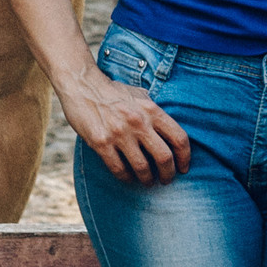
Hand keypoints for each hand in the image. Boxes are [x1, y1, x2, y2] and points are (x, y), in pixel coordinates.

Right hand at [58, 73, 191, 185]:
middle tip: (166, 180)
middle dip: (168, 174)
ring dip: (147, 179)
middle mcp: (138, 122)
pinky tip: (127, 177)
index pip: (179, 138)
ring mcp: (119, 134)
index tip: (183, 168)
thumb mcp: (139, 95)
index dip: (185, 158)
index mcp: (151, 110)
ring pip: (142, 168)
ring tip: (147, 181)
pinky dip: (126, 177)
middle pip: (164, 157)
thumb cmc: (112, 92)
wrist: (81, 85)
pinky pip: (119, 169)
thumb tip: (168, 129)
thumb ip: (154, 112)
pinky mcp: (101, 143)